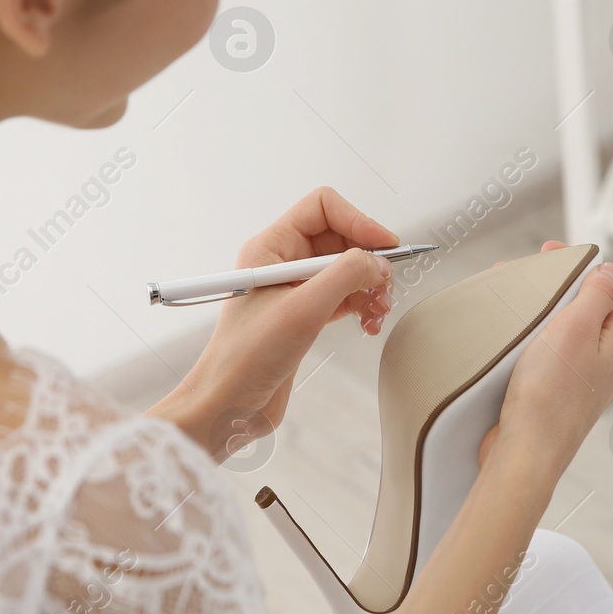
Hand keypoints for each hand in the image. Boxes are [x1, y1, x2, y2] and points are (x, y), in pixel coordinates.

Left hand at [148, 187, 397, 460]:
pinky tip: (368, 323)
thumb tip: (378, 261)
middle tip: (384, 286)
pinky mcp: (304, 315)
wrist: (227, 406)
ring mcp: (294, 290)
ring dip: (370, 286)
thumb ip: (345, 276)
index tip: (385, 245)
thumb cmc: (244, 360)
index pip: (323, 208)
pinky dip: (363, 305)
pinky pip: (344, 296)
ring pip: (347, 269)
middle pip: (341, 238)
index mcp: (270, 248)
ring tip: (378, 310)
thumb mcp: (302, 310)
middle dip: (368, 260)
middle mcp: (282, 263)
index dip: (358, 220)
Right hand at [478, 241, 612, 489]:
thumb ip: (596, 295)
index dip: (584, 266)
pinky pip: (549, 360)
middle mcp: (604, 367)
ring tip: (517, 304)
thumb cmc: (547, 398)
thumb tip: (609, 272)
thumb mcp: (575, 329)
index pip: (611, 291)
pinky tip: (513, 342)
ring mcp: (581, 385)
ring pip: (566, 336)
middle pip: (588, 312)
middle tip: (530, 276)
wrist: (523, 455)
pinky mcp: (555, 399)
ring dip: (543, 315)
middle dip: (559, 289)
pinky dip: (532, 343)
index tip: (553, 254)